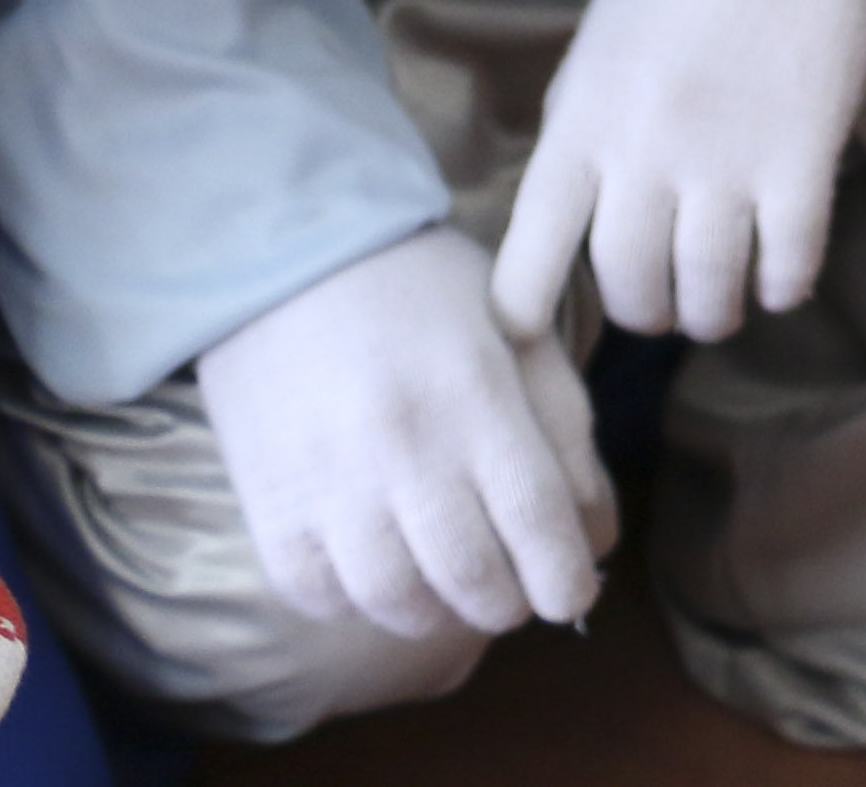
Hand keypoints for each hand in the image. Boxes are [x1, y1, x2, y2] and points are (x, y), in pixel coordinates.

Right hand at [196, 226, 612, 643]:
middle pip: (472, 576)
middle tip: (513, 592)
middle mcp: (403, 444)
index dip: (564, 579)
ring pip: (396, 599)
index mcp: (475, 394)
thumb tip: (597, 538)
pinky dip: (358, 602)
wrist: (286, 252)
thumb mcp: (515, 330)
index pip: (537, 521)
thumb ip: (563, 429)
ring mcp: (328, 478)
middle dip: (508, 603)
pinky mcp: (268, 501)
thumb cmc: (422, 289)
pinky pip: (318, 592)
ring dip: (436, 612)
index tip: (572, 595)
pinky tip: (381, 574)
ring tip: (449, 591)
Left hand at [492, 0, 865, 343]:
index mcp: (581, 125)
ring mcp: (727, 165)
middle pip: (630, 290)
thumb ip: (581, 131)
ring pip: (709, 296)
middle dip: (643, 312)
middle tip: (660, 301)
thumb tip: (573, 217)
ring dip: (712, 314)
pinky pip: (789, 268)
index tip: (533, 338)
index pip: (528, 263)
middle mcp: (645, 157)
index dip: (522, 322)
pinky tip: (778, 276)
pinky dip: (781, 288)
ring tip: (719, 303)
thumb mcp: (596, 48)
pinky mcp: (803, 164)